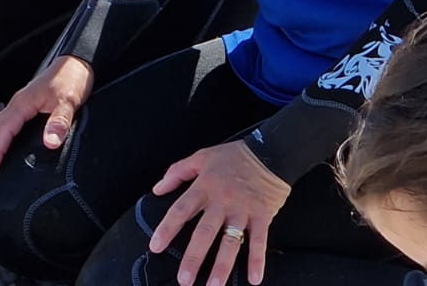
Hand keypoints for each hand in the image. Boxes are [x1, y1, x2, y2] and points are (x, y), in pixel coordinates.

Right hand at [0, 56, 93, 179]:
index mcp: (23, 103)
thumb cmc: (71, 79)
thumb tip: (50, 143)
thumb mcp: (69, 101)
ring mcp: (20, 106)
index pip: (4, 130)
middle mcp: (17, 105)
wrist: (77, 63)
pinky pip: (5, 125)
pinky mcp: (26, 108)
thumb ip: (59, 122)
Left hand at [148, 140, 291, 285]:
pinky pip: (259, 241)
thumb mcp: (202, 157)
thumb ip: (177, 172)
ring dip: (222, 265)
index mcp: (204, 186)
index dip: (167, 228)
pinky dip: (258, 260)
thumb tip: (157, 189)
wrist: (270, 153)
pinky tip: (254, 279)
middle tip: (184, 280)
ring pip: (230, 241)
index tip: (155, 246)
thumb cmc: (233, 156)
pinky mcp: (262, 216)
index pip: (181, 210)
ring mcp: (243, 210)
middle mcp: (222, 201)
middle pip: (205, 232)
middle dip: (194, 257)